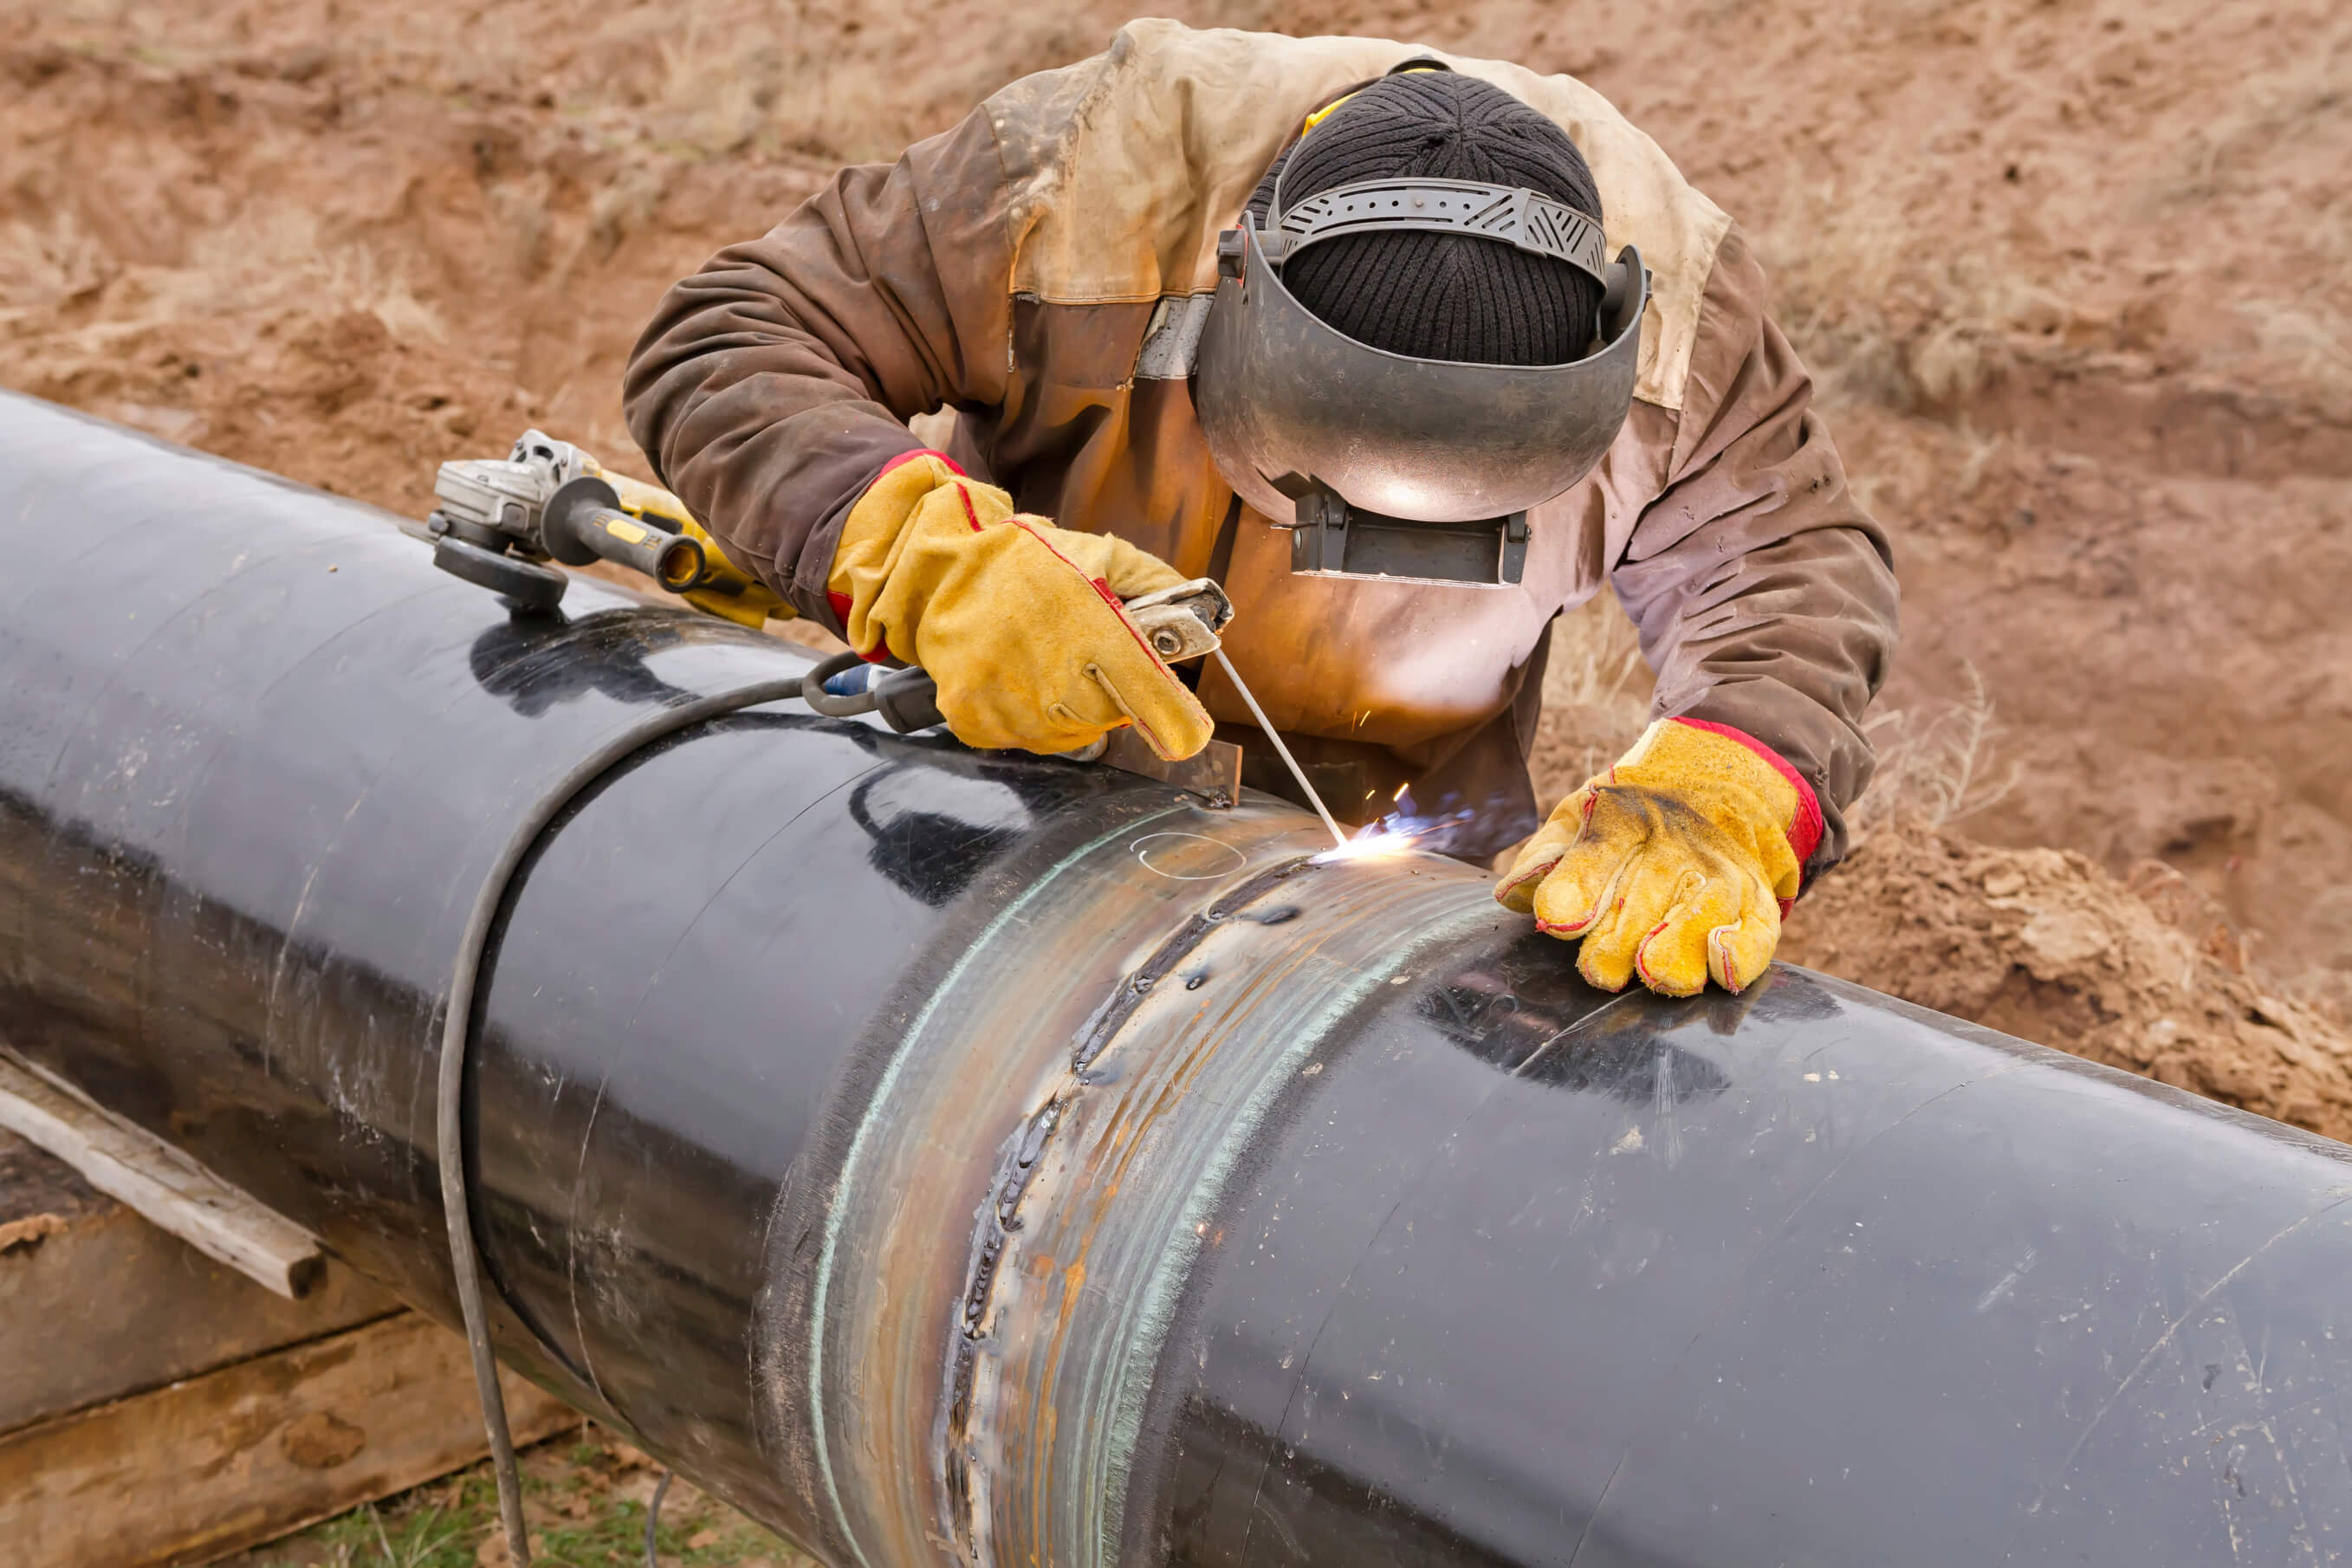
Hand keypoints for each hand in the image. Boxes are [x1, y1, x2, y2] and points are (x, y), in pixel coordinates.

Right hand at [828, 453, 1214, 759]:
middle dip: (1109, 694)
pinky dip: (1027, 719)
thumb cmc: (1023, 561)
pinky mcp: (975, 718)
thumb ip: (1156, 584)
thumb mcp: (1099, 553)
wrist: (936, 568)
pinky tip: (1017, 680)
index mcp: (1091, 630)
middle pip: (1111, 719)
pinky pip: (1022, 740)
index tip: (1187, 733)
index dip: (1177, 722)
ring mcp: (1011, 702)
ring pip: (1069, 736)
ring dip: (1069, 711)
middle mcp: (1053, 675)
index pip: (1152, 698)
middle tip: (1087, 659)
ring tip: (1047, 665)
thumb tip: (1204, 616)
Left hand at [1495, 719, 1821, 995]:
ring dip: (1677, 946)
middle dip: (1620, 938)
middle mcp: (1676, 844)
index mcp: (1624, 818)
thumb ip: (1545, 859)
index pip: (1601, 849)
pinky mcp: (1754, 904)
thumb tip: (1512, 895)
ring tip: (1653, 973)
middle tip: (1598, 971)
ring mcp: (1720, 872)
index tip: (1557, 920)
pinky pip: (1755, 931)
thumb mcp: (1578, 821)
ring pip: (1701, 912)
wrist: (1713, 793)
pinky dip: (1742, 951)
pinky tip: (1719, 965)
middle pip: (1646, 894)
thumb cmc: (1624, 826)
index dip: (1580, 885)